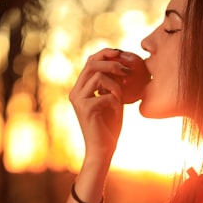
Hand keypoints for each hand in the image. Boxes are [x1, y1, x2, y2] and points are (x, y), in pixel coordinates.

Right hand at [69, 48, 131, 166]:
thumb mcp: (112, 101)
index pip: (90, 62)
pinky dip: (116, 99)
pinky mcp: (85, 108)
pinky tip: (116, 111)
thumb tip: (119, 65)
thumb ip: (112, 85)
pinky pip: (106, 94)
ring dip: (116, 84)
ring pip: (98, 76)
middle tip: (127, 69)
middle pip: (91, 63)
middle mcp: (75, 92)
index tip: (121, 52)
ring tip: (121, 98)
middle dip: (111, 62)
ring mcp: (78, 100)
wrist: (103, 149)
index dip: (105, 54)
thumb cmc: (109, 127)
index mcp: (80, 89)